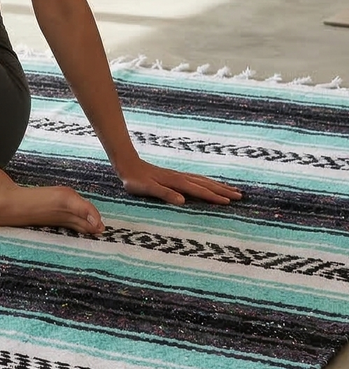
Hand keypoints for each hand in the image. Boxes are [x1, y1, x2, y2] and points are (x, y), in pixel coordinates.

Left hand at [117, 158, 242, 205]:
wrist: (128, 165)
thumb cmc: (135, 180)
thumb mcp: (147, 189)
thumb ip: (164, 194)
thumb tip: (182, 201)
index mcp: (176, 182)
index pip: (199, 191)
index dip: (214, 197)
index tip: (229, 202)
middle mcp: (181, 177)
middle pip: (206, 184)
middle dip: (223, 191)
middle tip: (240, 196)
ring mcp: (180, 175)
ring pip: (204, 181)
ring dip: (219, 185)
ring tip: (233, 190)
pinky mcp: (176, 176)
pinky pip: (197, 179)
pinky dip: (208, 182)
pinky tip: (211, 184)